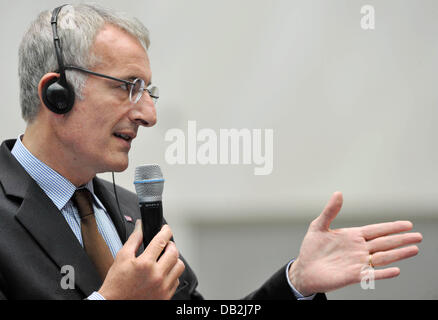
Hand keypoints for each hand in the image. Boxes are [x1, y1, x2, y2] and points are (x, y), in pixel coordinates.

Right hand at [98, 220, 184, 299]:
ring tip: (165, 259)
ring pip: (179, 266)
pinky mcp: (166, 296)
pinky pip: (176, 280)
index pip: (162, 240)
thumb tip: (140, 226)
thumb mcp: (121, 258)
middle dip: (170, 245)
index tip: (166, 229)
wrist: (114, 305)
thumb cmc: (116, 284)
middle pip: (174, 252)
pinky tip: (163, 273)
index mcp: (145, 264)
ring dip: (174, 260)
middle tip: (164, 245)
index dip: (166, 231)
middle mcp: (156, 275)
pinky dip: (172, 274)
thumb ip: (133, 240)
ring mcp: (163, 287)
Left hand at [289, 192, 422, 296]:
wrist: (304, 269)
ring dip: (398, 254)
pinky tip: (396, 270)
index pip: (376, 230)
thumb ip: (330, 211)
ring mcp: (357, 262)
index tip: (407, 224)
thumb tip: (338, 193)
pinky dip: (383, 273)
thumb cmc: (311, 248)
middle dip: (401, 239)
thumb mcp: (319, 226)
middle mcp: (358, 249)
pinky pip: (371, 274)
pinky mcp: (353, 276)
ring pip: (382, 257)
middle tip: (418, 236)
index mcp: (352, 236)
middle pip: (384, 243)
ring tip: (414, 249)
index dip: (391, 227)